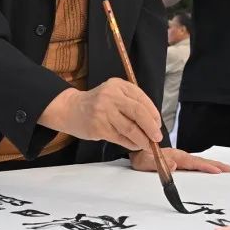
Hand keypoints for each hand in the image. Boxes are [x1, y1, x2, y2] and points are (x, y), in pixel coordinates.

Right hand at [39, 79, 162, 151]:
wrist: (71, 109)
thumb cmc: (98, 104)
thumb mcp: (114, 94)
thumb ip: (132, 103)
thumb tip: (153, 123)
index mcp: (118, 85)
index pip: (142, 99)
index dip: (153, 113)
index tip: (158, 124)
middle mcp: (111, 96)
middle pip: (138, 112)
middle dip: (151, 127)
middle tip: (157, 137)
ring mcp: (103, 111)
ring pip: (130, 128)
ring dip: (142, 139)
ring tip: (147, 145)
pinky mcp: (98, 127)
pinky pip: (120, 138)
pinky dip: (131, 143)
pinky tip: (135, 145)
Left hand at [129, 148, 229, 173]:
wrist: (135, 151)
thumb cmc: (139, 158)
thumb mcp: (144, 162)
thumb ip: (157, 164)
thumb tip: (174, 165)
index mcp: (173, 156)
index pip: (192, 162)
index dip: (204, 166)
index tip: (217, 171)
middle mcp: (178, 155)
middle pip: (199, 160)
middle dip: (214, 164)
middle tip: (229, 169)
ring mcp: (179, 157)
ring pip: (198, 161)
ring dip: (211, 164)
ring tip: (225, 168)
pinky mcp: (178, 160)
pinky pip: (194, 162)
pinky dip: (204, 164)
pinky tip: (209, 168)